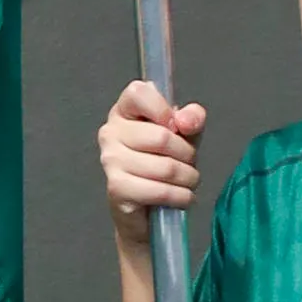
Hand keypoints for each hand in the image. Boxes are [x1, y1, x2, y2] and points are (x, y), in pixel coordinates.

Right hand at [100, 81, 204, 245]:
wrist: (147, 208)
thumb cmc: (162, 164)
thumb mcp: (184, 135)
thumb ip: (191, 118)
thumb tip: (186, 121)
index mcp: (124, 111)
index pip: (139, 93)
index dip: (164, 110)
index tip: (175, 126)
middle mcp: (111, 132)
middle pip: (162, 137)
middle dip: (187, 155)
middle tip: (188, 163)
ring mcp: (110, 160)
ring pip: (166, 167)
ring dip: (188, 179)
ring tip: (186, 182)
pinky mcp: (117, 188)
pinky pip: (161, 191)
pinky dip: (180, 197)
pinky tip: (181, 197)